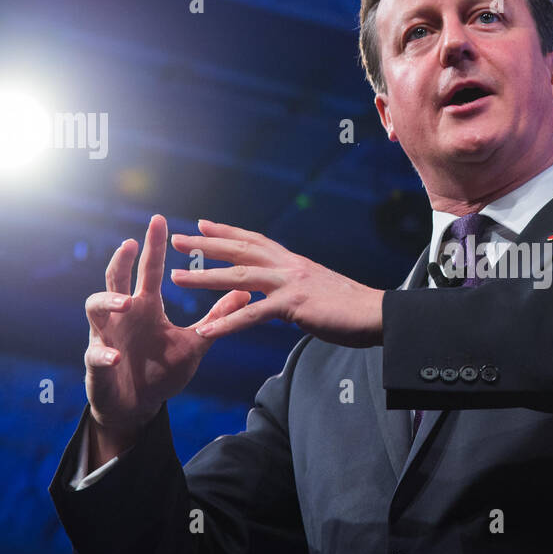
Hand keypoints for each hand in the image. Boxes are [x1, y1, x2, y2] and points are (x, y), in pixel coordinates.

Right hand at [84, 214, 252, 434]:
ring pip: (95, 308)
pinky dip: (105, 354)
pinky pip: (96, 354)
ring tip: (128, 302)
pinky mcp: (97, 362)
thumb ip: (215, 319)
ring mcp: (105, 336)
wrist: (138, 405)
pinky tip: (116, 357)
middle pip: (115, 279)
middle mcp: (122, 315)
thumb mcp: (194, 343)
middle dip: (121, 260)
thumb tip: (244, 292)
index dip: (153, 247)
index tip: (158, 220)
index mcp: (146, 307)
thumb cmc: (161, 370)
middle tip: (130, 242)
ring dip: (109, 302)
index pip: (149, 271)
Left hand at [169, 219, 383, 347]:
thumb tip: (290, 295)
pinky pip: (253, 315)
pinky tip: (206, 330)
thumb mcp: (319, 291)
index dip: (228, 232)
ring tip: (175, 279)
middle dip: (205, 244)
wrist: (377, 314)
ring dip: (203, 277)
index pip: (255, 241)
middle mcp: (289, 266)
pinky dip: (227, 323)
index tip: (204, 224)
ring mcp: (291, 284)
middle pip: (240, 251)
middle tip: (176, 239)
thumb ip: (299, 289)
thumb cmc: (352, 308)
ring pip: (238, 277)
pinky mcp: (294, 306)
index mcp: (295, 262)